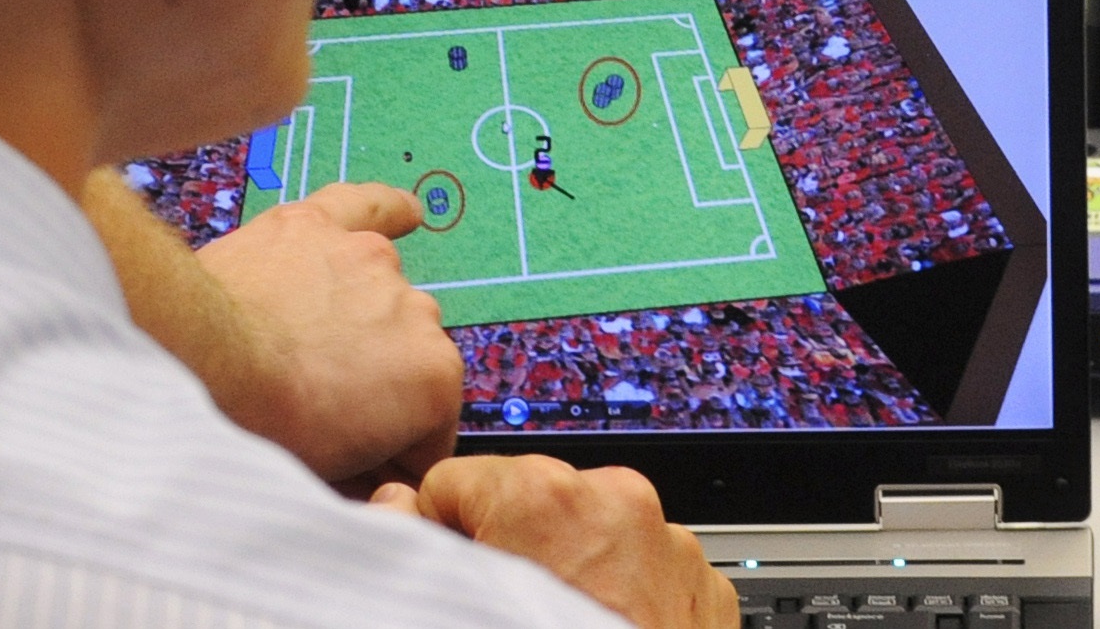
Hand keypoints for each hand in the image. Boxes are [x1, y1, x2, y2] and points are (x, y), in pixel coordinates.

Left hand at [195, 181, 463, 485]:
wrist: (198, 366)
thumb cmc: (259, 428)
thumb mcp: (330, 480)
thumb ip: (367, 481)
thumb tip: (371, 489)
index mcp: (433, 379)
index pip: (427, 429)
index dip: (389, 453)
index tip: (353, 463)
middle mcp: (419, 310)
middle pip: (402, 360)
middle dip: (371, 387)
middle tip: (312, 410)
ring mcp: (370, 261)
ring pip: (377, 296)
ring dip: (354, 320)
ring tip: (304, 345)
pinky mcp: (320, 226)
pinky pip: (367, 207)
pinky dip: (385, 209)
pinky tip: (401, 213)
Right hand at [372, 455, 737, 628]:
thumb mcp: (450, 612)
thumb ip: (411, 545)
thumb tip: (394, 508)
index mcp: (544, 497)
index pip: (455, 483)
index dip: (444, 538)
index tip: (458, 582)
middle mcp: (618, 503)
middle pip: (530, 507)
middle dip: (515, 555)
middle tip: (510, 618)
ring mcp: (672, 547)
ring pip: (593, 539)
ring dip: (574, 577)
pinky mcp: (705, 588)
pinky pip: (646, 572)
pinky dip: (624, 602)